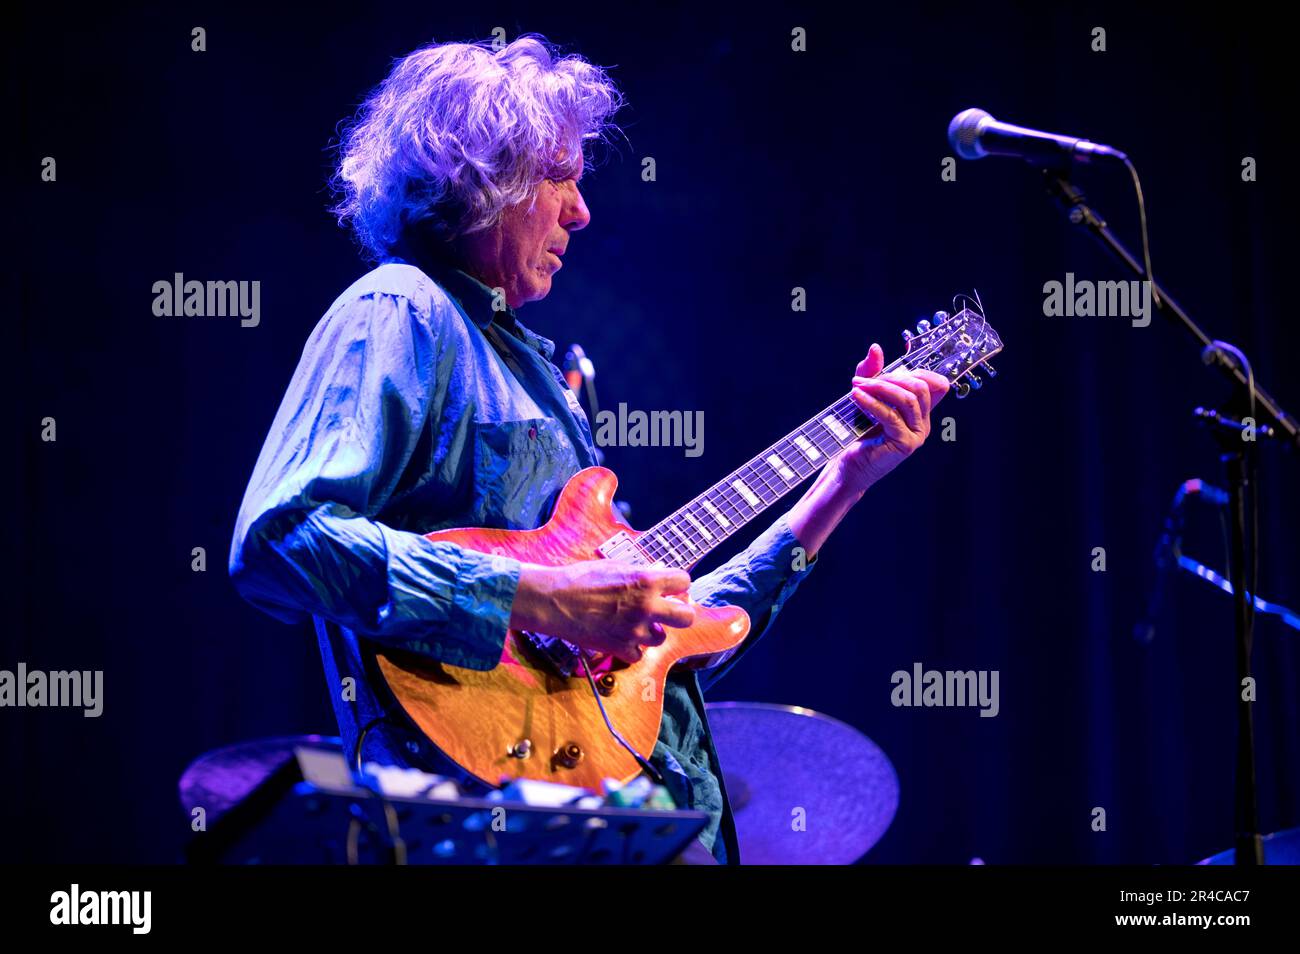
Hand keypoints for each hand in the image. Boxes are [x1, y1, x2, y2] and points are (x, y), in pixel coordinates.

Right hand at [509, 561, 695, 662]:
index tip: (671, 588)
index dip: (677, 584)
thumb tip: (660, 573)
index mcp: (646, 580)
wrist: (554, 601)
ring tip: (635, 624)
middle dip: (680, 614)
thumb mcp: (614, 566)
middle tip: (668, 612)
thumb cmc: (580, 578)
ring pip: (660, 638)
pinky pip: (638, 655)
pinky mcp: (620, 648)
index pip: (684, 581)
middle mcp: (646, 606)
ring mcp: (634, 630)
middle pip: (686, 617)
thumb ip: (641, 573)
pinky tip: (621, 637)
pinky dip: (632, 648)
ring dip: (651, 632)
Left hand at [833, 342, 949, 492]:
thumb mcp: (866, 395)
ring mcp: (917, 435)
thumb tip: (876, 347)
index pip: (937, 383)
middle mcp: (923, 423)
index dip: (917, 371)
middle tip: (863, 379)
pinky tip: (855, 396)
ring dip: (880, 387)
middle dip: (891, 378)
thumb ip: (872, 372)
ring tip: (857, 386)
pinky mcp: (904, 444)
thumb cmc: (858, 431)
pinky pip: (891, 416)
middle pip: (920, 387)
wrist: (848, 465)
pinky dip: (871, 402)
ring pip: (908, 399)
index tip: (887, 371)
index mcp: (920, 412)